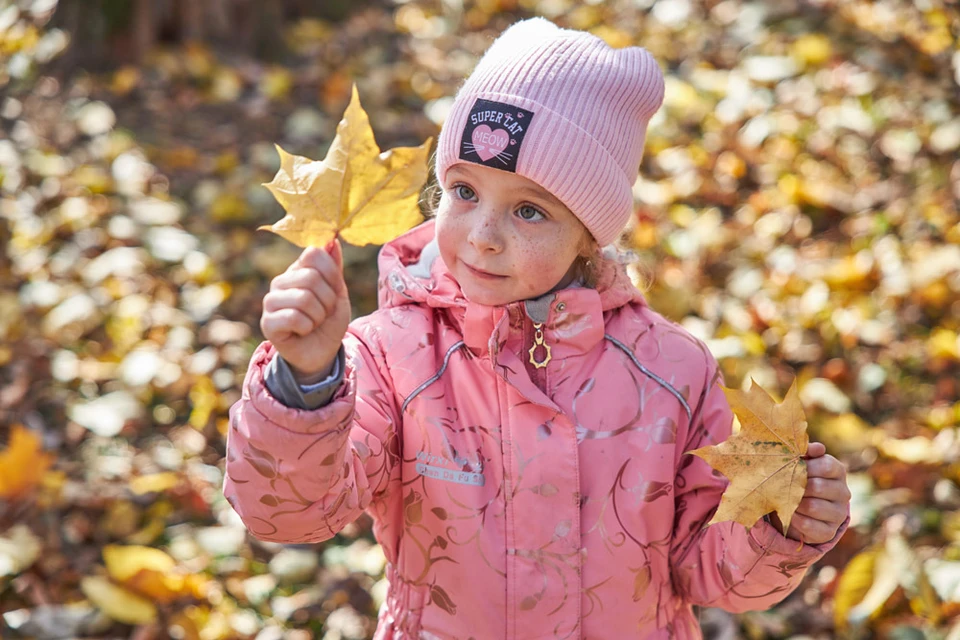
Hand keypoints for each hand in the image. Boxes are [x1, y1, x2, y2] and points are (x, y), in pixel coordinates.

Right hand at [260, 240, 350, 378]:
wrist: (322, 353)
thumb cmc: (329, 321)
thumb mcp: (338, 293)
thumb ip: (334, 268)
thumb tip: (332, 241)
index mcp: (297, 270)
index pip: (314, 253)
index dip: (331, 273)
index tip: (334, 289)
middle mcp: (281, 281)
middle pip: (310, 277)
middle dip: (328, 299)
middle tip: (325, 312)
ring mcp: (271, 301)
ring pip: (304, 298)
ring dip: (319, 315)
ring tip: (314, 322)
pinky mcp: (267, 322)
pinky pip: (294, 318)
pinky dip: (307, 327)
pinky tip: (303, 331)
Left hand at [772, 442, 850, 544]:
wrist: (802, 509)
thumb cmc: (801, 479)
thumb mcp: (803, 463)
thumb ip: (807, 452)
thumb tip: (816, 448)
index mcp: (838, 471)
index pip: (827, 466)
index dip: (807, 467)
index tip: (792, 467)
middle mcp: (843, 493)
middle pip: (819, 487)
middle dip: (797, 486)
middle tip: (783, 485)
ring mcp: (838, 514)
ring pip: (813, 507)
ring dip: (795, 503)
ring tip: (786, 499)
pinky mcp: (829, 531)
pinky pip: (809, 525)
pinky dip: (795, 519)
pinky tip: (790, 513)